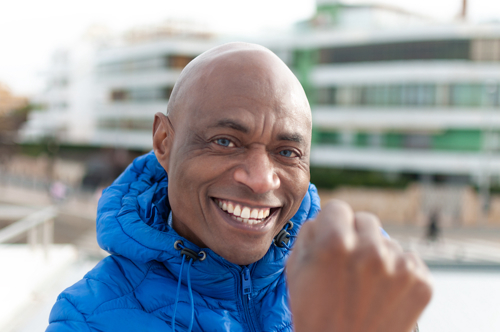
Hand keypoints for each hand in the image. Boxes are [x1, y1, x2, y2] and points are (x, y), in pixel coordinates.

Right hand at [287, 200, 431, 331]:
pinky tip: (384, 293)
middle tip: (349, 264)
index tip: (333, 238)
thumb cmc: (316, 317)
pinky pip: (410, 260)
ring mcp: (399, 267)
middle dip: (356, 236)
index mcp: (334, 243)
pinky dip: (399, 273)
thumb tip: (323, 218)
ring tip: (366, 286)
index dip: (332, 224)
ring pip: (388, 242)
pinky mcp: (422, 283)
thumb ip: (308, 235)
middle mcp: (370, 250)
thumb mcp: (295, 272)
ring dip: (378, 256)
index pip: (338, 208)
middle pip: (366, 219)